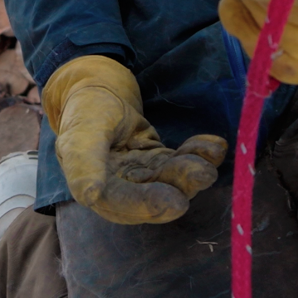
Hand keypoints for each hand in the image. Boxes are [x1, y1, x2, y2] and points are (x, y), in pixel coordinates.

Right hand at [43, 55, 225, 224]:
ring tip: (211, 154)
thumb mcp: (81, 131)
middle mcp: (120, 189)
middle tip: (203, 174)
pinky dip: (199, 155)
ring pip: (172, 181)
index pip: (121, 204)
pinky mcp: (158, 164)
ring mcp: (142, 177)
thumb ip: (84, 162)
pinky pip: (180, 164)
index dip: (147, 204)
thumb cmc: (86, 111)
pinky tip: (215, 145)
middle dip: (181, 186)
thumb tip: (90, 196)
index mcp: (93, 187)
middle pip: (154, 197)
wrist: (97, 93)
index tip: (176, 202)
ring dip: (193, 170)